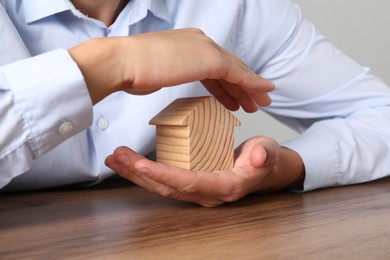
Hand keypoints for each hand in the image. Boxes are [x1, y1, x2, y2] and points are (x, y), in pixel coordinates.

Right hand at [69, 28, 274, 111]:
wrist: (123, 62)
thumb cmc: (132, 71)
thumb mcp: (154, 71)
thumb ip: (163, 73)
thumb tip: (160, 78)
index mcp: (187, 44)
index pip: (213, 66)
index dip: (225, 84)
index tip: (234, 98)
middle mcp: (199, 42)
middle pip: (228, 67)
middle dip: (242, 86)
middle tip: (254, 101)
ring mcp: (205, 48)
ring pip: (236, 70)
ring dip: (250, 88)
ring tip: (260, 103)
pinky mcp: (209, 58)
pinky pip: (238, 74)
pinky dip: (252, 84)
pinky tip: (262, 92)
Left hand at [104, 137, 304, 206]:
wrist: (263, 166)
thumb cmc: (264, 159)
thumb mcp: (268, 153)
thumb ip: (265, 155)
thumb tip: (257, 158)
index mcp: (224, 186)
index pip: (188, 183)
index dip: (163, 174)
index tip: (139, 164)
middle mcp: (206, 192)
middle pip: (167, 187)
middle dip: (139, 174)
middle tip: (118, 157)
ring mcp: (197, 188)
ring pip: (161, 185)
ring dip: (136, 173)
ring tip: (115, 158)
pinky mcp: (191, 180)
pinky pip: (164, 178)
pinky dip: (144, 170)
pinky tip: (129, 160)